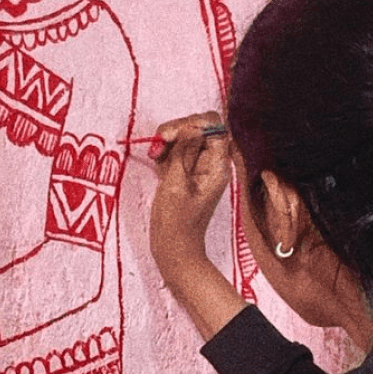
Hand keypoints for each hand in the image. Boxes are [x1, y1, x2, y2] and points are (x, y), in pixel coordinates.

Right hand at [149, 112, 231, 288]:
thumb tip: (193, 126)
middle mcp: (211, 164)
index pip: (214, 126)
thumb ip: (184, 152)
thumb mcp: (176, 184)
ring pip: (184, 138)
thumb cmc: (176, 223)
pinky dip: (164, 153)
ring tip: (155, 157)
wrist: (174, 250)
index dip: (192, 123)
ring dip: (166, 142)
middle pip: (198, 128)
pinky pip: (176, 152)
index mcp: (217, 166)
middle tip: (158, 146)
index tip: (170, 135)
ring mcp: (198, 168)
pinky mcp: (184, 173)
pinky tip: (156, 162)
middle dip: (175, 131)